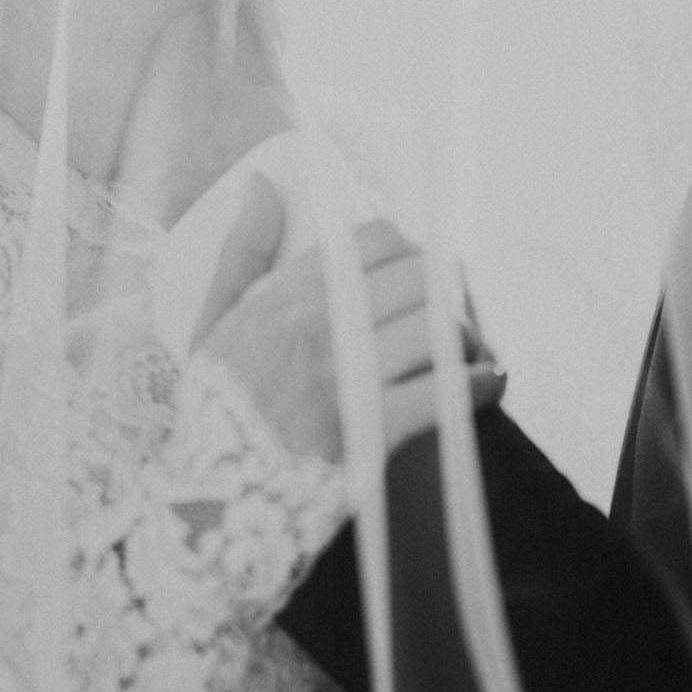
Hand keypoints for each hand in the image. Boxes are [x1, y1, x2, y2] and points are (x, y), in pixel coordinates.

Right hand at [191, 177, 506, 465]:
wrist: (203, 508)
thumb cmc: (211, 415)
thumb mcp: (210, 325)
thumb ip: (242, 251)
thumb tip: (263, 183)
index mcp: (283, 297)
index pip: (374, 239)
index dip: (411, 251)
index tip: (418, 277)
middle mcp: (316, 328)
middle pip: (420, 275)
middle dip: (449, 291)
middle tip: (456, 314)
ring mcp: (345, 379)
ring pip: (438, 325)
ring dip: (468, 337)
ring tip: (473, 352)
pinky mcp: (369, 432)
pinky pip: (446, 391)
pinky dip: (480, 384)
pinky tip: (488, 384)